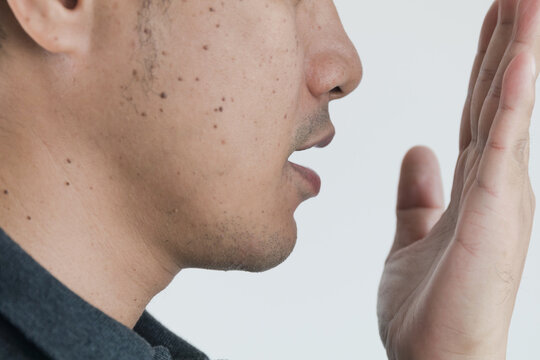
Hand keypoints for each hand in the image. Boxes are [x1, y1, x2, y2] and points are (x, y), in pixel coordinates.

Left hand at [377, 1, 539, 358]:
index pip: (481, 108)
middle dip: (508, 36)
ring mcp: (501, 194)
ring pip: (509, 106)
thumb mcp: (411, 235)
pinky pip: (503, 141)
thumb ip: (416, 194)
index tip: (493, 16)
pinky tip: (519, 54)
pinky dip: (514, 95)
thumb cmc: (428, 307)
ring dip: (519, 48)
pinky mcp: (495, 211)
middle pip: (499, 94)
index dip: (486, 61)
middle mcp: (496, 181)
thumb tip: (417, 150)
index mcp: (475, 184)